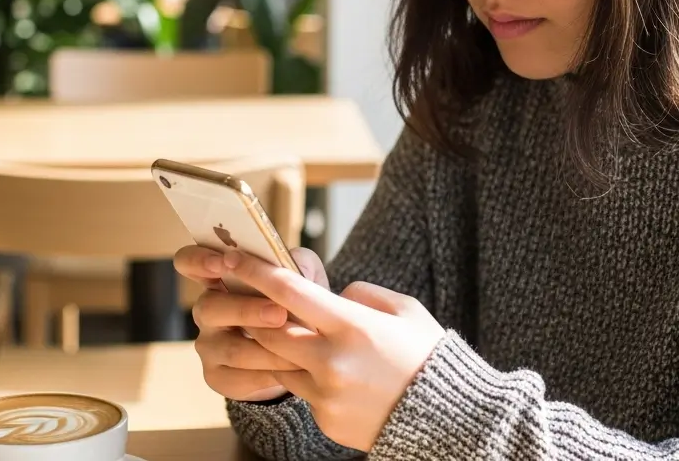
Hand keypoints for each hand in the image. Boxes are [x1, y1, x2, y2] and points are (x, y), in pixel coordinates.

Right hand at [173, 245, 329, 401]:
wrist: (302, 353)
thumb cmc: (296, 305)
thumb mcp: (303, 278)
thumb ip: (298, 264)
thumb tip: (295, 264)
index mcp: (219, 278)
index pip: (190, 261)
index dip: (199, 259)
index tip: (223, 261)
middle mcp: (207, 310)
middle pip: (209, 307)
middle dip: (246, 310)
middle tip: (280, 313)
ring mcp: (208, 345)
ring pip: (231, 348)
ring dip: (268, 348)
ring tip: (300, 349)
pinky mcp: (216, 376)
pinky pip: (238, 377)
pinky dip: (268, 374)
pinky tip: (291, 371)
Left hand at [221, 252, 445, 451]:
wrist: (446, 418)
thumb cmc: (427, 356)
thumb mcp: (404, 310)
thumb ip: (362, 295)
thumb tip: (332, 296)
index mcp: (352, 326)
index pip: (288, 292)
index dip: (256, 272)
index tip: (232, 259)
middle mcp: (331, 360)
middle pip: (268, 330)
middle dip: (254, 313)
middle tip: (247, 299)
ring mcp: (325, 393)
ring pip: (277, 363)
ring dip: (276, 347)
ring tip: (288, 336)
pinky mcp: (324, 418)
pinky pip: (301, 390)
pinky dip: (306, 377)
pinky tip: (334, 374)